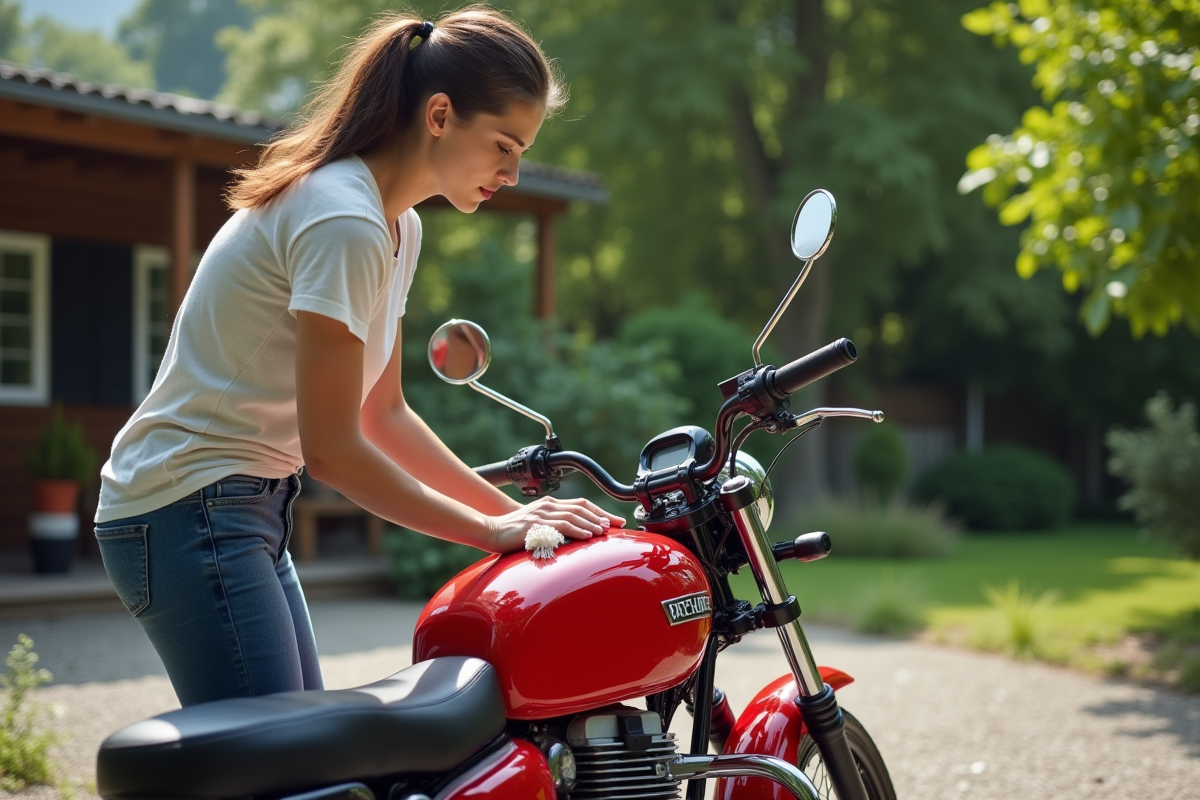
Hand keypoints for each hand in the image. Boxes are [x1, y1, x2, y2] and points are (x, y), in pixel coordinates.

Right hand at [484, 497, 625, 552]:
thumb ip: (554, 527)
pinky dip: (576, 530)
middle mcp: (548, 506)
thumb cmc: (513, 532)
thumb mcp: (537, 525)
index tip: (615, 520)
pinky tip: (587, 535)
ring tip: (604, 531)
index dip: (600, 511)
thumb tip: (574, 536)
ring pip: (574, 515)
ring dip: (591, 523)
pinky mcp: (535, 524)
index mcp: (550, 504)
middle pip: (581, 507)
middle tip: (618, 525)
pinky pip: (561, 526)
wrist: (490, 531)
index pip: (580, 504)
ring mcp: (541, 514)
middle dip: (602, 516)